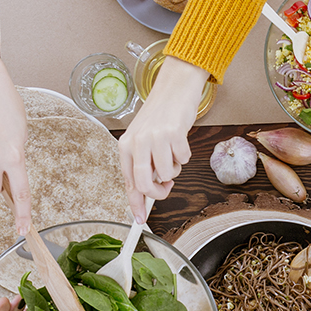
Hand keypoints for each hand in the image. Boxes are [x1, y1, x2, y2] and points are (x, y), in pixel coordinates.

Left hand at [119, 56, 209, 218]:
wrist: (173, 90)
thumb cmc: (159, 118)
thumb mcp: (143, 140)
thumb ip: (142, 164)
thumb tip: (148, 193)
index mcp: (126, 146)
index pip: (128, 182)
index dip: (135, 204)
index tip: (140, 220)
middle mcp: (137, 142)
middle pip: (145, 184)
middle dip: (159, 193)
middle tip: (166, 188)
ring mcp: (155, 138)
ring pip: (167, 174)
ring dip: (174, 169)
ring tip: (172, 152)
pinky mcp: (173, 134)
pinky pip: (182, 160)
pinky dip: (184, 155)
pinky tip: (179, 140)